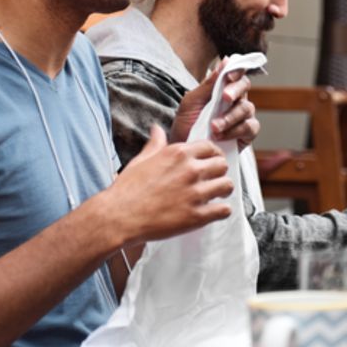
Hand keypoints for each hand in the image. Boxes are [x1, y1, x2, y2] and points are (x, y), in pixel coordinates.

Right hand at [103, 125, 233, 244]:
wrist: (118, 217)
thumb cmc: (127, 189)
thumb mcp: (141, 160)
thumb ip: (156, 144)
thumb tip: (157, 129)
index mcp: (179, 153)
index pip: (211, 147)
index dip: (212, 155)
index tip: (209, 163)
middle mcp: (191, 170)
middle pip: (222, 165)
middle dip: (218, 172)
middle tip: (211, 180)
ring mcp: (196, 193)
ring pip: (227, 186)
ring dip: (222, 190)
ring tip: (213, 196)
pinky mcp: (197, 216)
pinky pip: (224, 210)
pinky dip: (221, 211)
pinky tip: (212, 211)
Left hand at [170, 60, 259, 150]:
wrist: (185, 152)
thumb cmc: (186, 125)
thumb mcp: (191, 102)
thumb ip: (208, 83)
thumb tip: (225, 61)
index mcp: (221, 88)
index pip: (235, 73)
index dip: (237, 69)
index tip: (229, 74)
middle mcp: (235, 100)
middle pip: (245, 86)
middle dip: (235, 90)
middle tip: (225, 97)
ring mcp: (242, 117)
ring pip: (247, 108)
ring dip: (230, 116)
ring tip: (214, 127)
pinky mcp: (247, 134)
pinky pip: (249, 127)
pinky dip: (235, 131)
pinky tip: (221, 136)